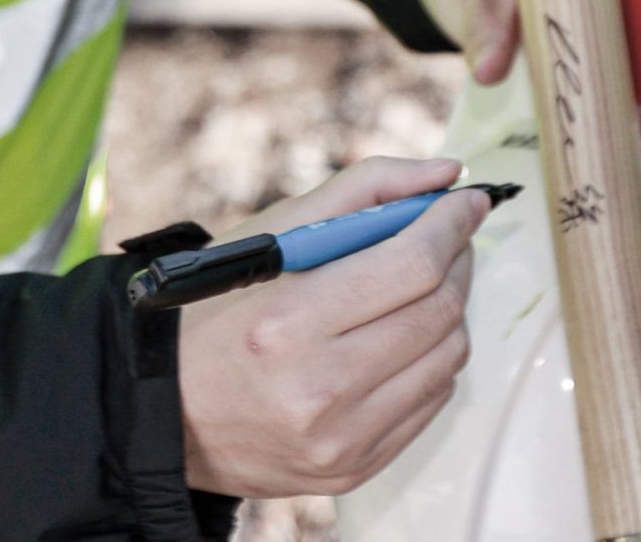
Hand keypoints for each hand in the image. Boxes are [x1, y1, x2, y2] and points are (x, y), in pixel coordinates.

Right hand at [178, 156, 489, 497]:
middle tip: (449, 237)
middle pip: (438, 312)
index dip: (450, 225)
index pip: (410, 266)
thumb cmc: (221, 311)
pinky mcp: (358, 467)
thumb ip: (362, 190)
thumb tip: (446, 172)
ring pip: (448, 357)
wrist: (172, 415)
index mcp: (289, 322)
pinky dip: (432, 358)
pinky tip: (402, 337)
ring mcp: (343, 438)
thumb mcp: (273, 236)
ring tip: (420, 287)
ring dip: (449, 310)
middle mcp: (319, 389)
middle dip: (457, 260)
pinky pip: (433, 401)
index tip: (467, 200)